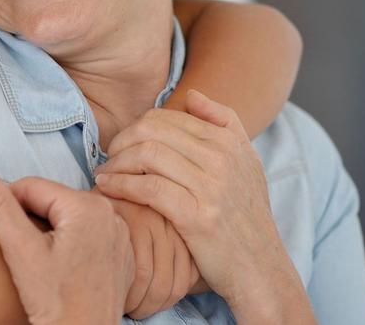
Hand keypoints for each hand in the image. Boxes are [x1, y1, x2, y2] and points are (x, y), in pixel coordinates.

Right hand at [0, 168, 132, 324]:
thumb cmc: (56, 304)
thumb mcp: (20, 251)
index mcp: (88, 206)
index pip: (30, 186)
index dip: (3, 203)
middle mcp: (111, 214)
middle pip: (51, 201)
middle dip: (26, 218)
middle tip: (12, 247)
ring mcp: (119, 235)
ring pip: (68, 218)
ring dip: (46, 230)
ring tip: (33, 258)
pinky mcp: (121, 254)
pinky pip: (87, 236)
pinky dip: (68, 244)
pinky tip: (56, 266)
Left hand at [94, 90, 314, 323]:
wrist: (260, 268)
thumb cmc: (245, 217)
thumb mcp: (247, 164)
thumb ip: (224, 124)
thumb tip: (191, 95)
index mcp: (229, 142)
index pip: (167, 117)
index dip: (136, 128)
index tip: (121, 146)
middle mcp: (222, 158)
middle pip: (153, 130)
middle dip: (121, 142)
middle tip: (108, 158)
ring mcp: (211, 187)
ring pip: (147, 154)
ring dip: (116, 163)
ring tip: (105, 175)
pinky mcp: (198, 216)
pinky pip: (148, 188)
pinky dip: (120, 185)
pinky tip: (107, 189)